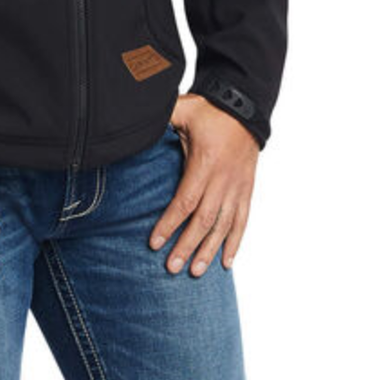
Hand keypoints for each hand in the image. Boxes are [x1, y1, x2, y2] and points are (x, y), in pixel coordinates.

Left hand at [149, 94, 260, 275]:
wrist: (245, 108)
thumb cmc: (209, 111)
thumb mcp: (182, 110)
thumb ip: (160, 119)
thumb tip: (133, 123)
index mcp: (204, 163)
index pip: (185, 201)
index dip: (169, 224)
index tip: (154, 243)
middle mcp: (223, 180)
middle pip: (204, 220)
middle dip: (187, 245)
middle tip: (172, 268)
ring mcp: (237, 187)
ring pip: (224, 225)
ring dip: (210, 250)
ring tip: (195, 271)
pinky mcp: (246, 190)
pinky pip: (242, 221)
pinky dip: (235, 242)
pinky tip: (226, 262)